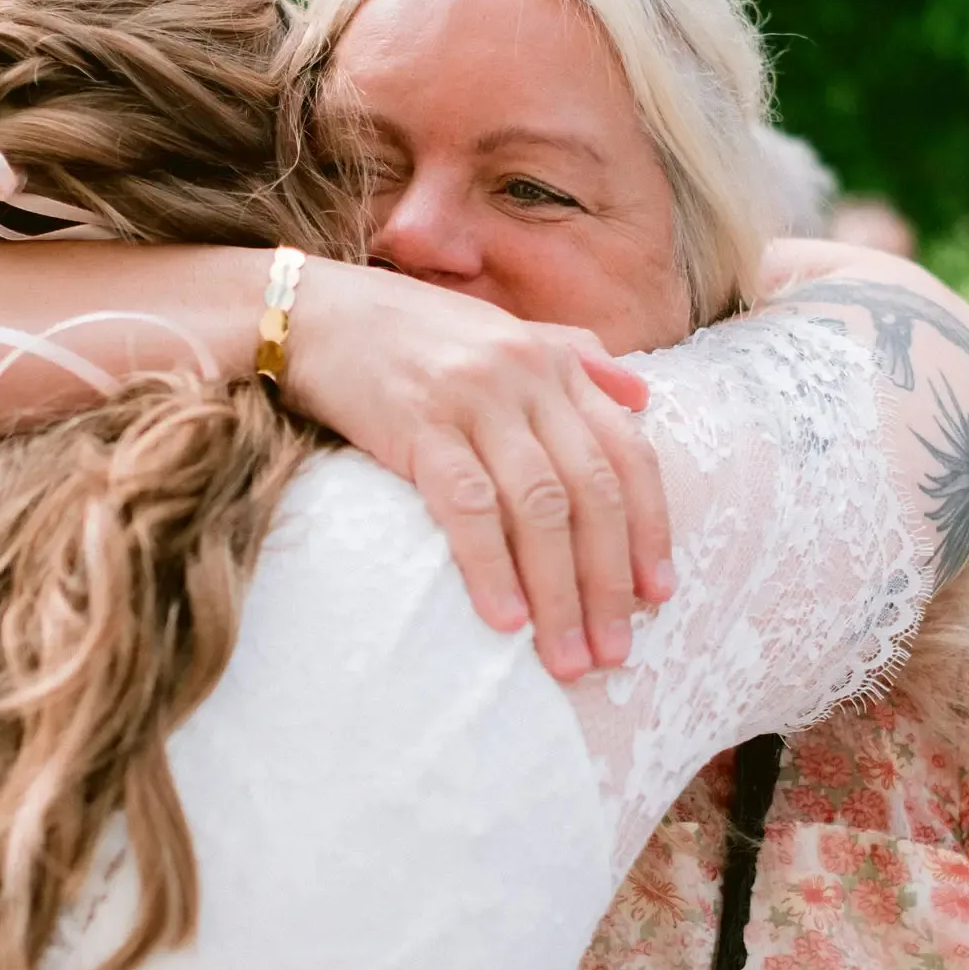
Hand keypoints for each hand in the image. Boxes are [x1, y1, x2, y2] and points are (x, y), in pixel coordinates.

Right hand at [286, 262, 671, 682]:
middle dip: (608, 581)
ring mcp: (474, 398)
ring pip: (540, 507)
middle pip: (591, 491)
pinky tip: (504, 621)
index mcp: (555, 363)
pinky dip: (491, 567)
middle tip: (612, 652)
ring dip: (559, 592)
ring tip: (565, 657)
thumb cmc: (406, 332)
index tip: (656, 595)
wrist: (312, 311)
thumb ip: (574, 356)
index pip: (627, 453)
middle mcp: (526, 377)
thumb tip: (641, 398)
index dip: (650, 528)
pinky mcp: (418, 423)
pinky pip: (468, 505)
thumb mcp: (502, 332)